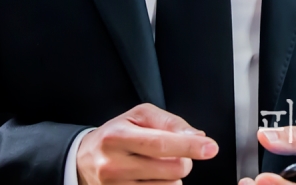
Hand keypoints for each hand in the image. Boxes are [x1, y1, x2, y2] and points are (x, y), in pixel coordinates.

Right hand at [76, 103, 217, 183]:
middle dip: (184, 160)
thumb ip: (170, 122)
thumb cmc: (117, 134)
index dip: (189, 146)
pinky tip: (152, 179)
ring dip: (173, 177)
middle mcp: (113, 165)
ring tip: (157, 166)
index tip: (211, 148)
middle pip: (171, 169)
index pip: (160, 143)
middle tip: (173, 154)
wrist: (85, 160)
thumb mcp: (139, 116)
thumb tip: (197, 136)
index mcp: (117, 136)